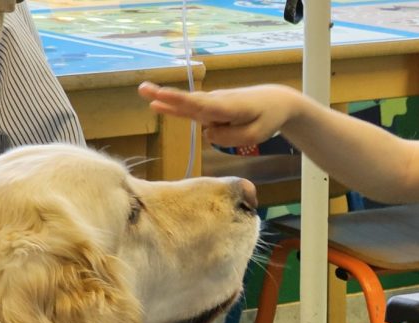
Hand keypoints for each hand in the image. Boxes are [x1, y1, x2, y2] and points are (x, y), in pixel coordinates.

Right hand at [138, 82, 298, 147]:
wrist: (275, 101)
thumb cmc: (267, 119)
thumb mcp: (255, 134)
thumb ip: (230, 136)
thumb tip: (207, 133)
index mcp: (229, 107)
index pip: (202, 106)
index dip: (181, 102)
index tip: (162, 96)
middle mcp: (217, 102)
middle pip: (189, 101)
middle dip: (168, 96)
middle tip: (143, 89)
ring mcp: (212, 103)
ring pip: (188, 105)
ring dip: (167, 99)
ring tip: (144, 93)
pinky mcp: (210, 107)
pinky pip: (191, 109)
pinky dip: (175, 106)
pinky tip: (156, 105)